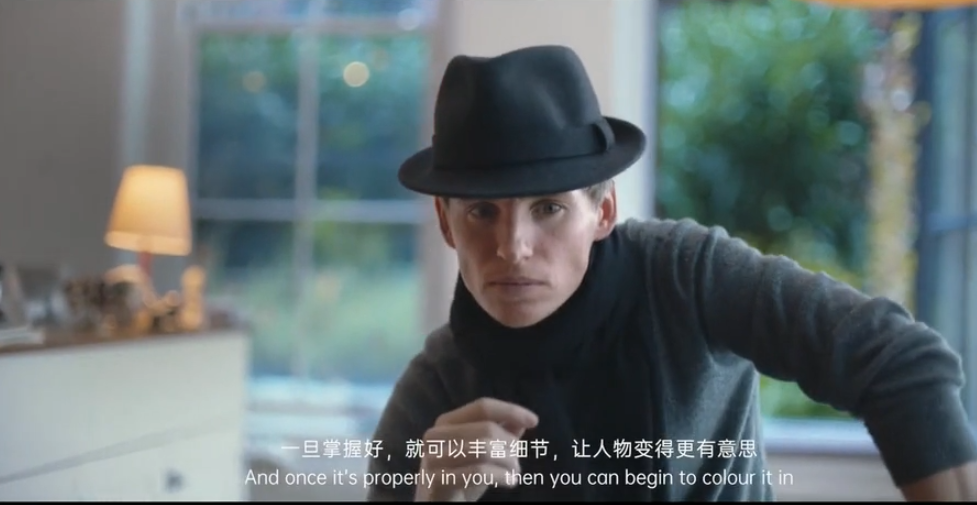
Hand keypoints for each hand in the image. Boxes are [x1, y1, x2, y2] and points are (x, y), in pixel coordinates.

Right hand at [415, 397, 537, 501]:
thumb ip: (498, 435)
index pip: (482, 407)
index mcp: (445, 423)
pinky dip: (501, 475)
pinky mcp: (437, 480)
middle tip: (517, 465)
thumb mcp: (481, 455)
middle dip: (511, 446)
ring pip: (485, 449)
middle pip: (487, 428)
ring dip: (508, 462)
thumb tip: (520, 420)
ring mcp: (433, 458)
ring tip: (514, 474)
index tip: (534, 421)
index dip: (510, 411)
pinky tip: (509, 482)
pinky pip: (479, 471)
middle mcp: (435, 436)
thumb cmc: (460, 480)